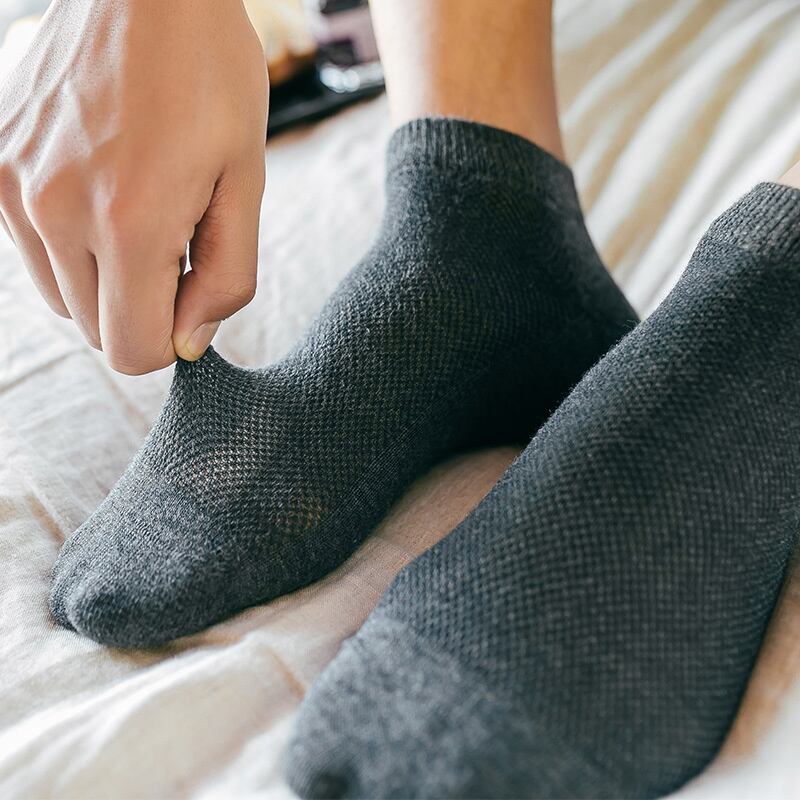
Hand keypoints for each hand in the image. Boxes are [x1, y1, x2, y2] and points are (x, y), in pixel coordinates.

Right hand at [0, 0, 267, 372]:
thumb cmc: (212, 79)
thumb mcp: (246, 182)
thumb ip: (226, 277)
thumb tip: (187, 344)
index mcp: (129, 222)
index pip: (131, 352)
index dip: (168, 338)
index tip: (189, 290)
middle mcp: (56, 210)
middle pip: (96, 329)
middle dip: (141, 303)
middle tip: (173, 236)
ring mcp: (14, 185)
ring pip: (62, 296)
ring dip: (105, 276)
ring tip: (139, 206)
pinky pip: (33, 249)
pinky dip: (70, 241)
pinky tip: (103, 186)